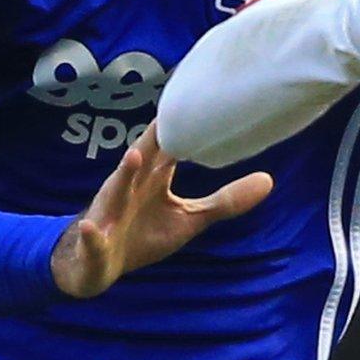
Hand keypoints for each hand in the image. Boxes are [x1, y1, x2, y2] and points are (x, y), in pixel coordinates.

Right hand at [50, 124, 272, 298]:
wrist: (98, 265)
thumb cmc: (144, 233)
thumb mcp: (189, 218)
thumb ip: (225, 200)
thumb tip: (269, 180)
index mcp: (153, 177)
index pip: (167, 145)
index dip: (181, 124)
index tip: (201, 94)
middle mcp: (130, 188)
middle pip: (142, 158)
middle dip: (152, 139)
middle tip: (168, 114)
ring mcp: (110, 214)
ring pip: (116, 191)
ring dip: (123, 174)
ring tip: (133, 156)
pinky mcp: (96, 242)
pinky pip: (92, 238)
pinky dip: (91, 235)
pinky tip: (91, 230)